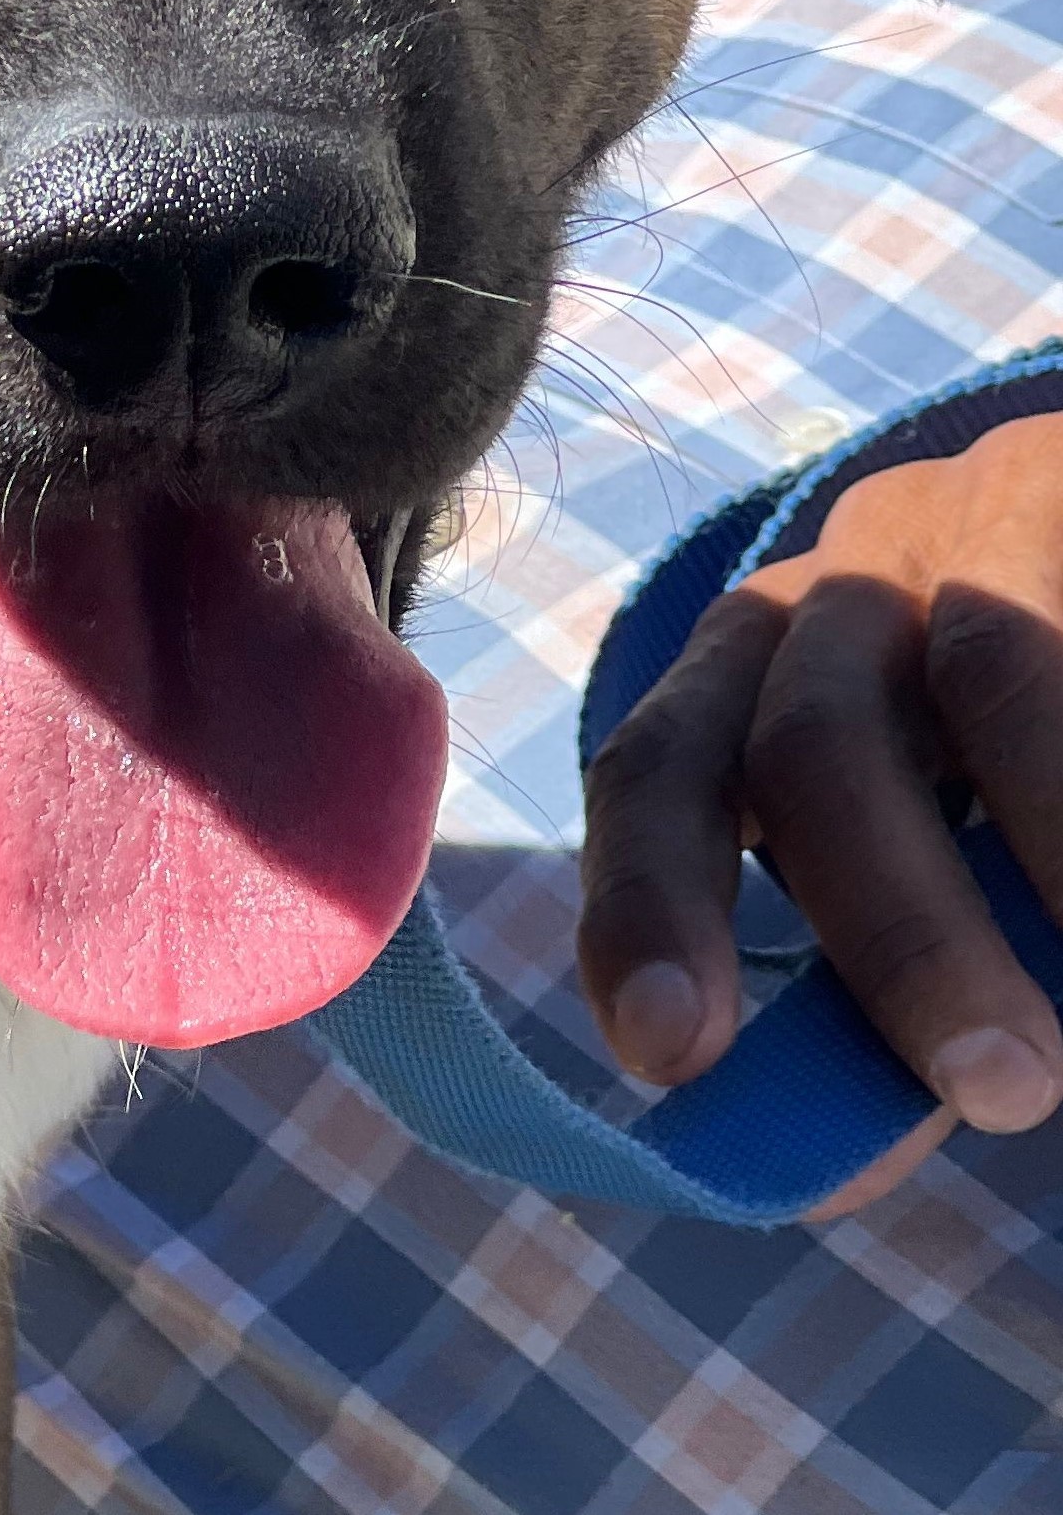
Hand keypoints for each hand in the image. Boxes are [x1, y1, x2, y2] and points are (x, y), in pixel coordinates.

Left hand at [578, 409, 1062, 1212]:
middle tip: (1002, 1088)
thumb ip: (876, 973)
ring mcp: (969, 518)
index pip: (656, 771)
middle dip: (900, 932)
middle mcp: (834, 583)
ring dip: (1054, 851)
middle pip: (813, 741)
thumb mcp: (938, 843)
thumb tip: (841, 1151)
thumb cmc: (1017, 752)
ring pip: (989, 667)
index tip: (671, 1053)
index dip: (647, 905)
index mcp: (752, 669)